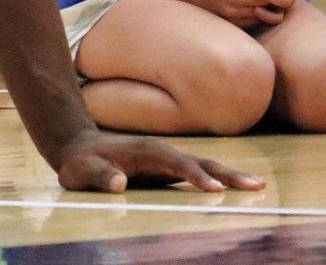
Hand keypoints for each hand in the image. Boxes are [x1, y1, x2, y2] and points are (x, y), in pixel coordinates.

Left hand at [52, 128, 260, 192]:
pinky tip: (238, 186)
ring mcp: (168, 159)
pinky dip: (220, 179)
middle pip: (199, 162)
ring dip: (231, 175)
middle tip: (256, 185)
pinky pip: (200, 172)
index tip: (214, 190)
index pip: (175, 163)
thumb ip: (98, 176)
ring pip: (205, 165)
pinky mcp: (170, 168)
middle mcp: (162, 151)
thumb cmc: (80, 162)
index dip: (194, 176)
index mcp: (145, 151)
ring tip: (259, 185)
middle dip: (227, 173)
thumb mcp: (81, 170)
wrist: (79, 147)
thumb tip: (118, 183)